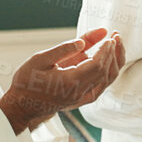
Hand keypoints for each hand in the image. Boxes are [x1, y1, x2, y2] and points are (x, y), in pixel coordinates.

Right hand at [0, 27, 125, 132]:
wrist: (24, 106)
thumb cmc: (27, 81)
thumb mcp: (40, 59)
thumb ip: (63, 49)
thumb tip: (83, 41)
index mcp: (69, 82)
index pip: (97, 65)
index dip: (106, 50)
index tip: (110, 36)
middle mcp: (80, 92)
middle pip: (106, 71)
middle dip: (114, 52)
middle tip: (117, 35)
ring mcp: (84, 97)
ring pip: (108, 79)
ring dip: (115, 60)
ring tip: (117, 43)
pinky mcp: (85, 98)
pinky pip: (103, 84)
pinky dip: (110, 69)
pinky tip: (110, 57)